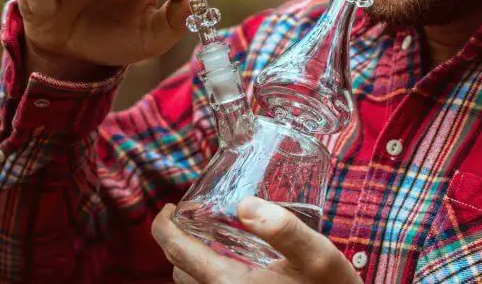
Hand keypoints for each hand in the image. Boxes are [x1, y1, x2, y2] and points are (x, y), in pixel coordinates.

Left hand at [151, 198, 362, 283]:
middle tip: (193, 217)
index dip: (163, 227)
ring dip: (193, 261)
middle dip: (178, 242)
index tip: (167, 208)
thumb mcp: (318, 256)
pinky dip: (210, 276)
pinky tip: (234, 262)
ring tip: (210, 236)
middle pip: (180, 271)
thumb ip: (283, 228)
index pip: (177, 252)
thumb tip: (243, 205)